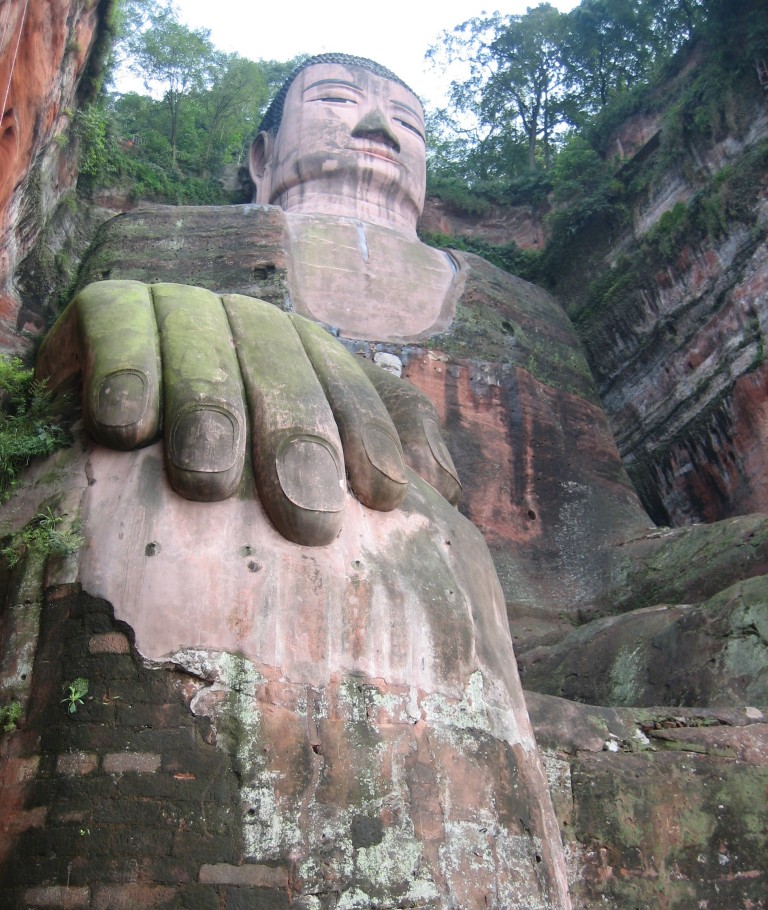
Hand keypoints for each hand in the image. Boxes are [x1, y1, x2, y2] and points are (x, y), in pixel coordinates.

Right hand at [36, 281, 460, 544]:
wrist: (105, 433)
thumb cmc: (219, 470)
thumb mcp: (301, 465)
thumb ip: (373, 454)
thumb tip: (440, 483)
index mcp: (303, 357)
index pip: (348, 386)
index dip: (370, 436)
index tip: (386, 496)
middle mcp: (249, 326)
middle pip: (283, 366)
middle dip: (298, 436)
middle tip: (308, 519)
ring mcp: (181, 310)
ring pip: (205, 344)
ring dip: (210, 408)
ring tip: (210, 483)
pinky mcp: (110, 306)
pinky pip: (118, 321)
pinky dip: (125, 367)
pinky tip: (124, 426)